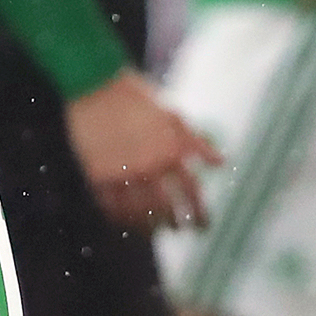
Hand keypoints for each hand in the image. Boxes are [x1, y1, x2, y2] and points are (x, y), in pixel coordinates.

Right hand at [63, 73, 219, 230]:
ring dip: (151, 227)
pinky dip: (120, 217)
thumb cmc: (136, 95)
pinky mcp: (98, 174)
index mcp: (169, 151)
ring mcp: (122, 172)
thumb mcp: (172, 115)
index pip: (192, 191)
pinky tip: (126, 221)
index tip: (205, 224)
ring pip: (140, 212)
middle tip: (182, 231)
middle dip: (178, 224)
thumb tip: (221, 162)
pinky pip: (111, 205)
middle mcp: (148, 165)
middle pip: (168, 207)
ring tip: (156, 232)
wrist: (95, 83)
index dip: (200, 212)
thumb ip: (196, 142)